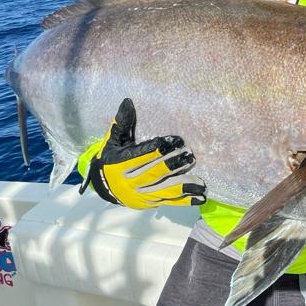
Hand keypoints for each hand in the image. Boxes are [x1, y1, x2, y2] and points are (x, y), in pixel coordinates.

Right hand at [79, 99, 204, 208]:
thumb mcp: (113, 140)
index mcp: (120, 165)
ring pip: (164, 190)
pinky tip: (200, 198)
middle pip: (153, 173)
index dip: (156, 149)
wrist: (104, 186)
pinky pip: (169, 202)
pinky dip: (185, 201)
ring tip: (200, 182)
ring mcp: (141, 195)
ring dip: (183, 186)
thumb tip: (128, 102)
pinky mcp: (150, 203)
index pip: (139, 156)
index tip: (173, 141)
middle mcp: (130, 182)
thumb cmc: (112, 158)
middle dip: (172, 165)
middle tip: (189, 155)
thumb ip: (122, 122)